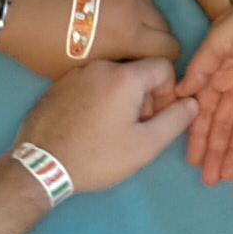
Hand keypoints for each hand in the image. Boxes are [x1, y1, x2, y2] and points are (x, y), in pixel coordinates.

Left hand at [0, 0, 178, 79]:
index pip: (170, 48)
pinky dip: (133, 7)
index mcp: (128, 35)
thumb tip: (132, 68)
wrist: (19, 10)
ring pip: (152, 7)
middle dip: (157, 42)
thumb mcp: (83, 71)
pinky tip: (114, 16)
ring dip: (146, 23)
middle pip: (165, 26)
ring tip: (125, 34)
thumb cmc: (45, 49)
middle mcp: (133, 7)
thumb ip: (116, 68)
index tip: (148, 70)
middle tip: (137, 54)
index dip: (164, 63)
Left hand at [16, 58, 197, 192]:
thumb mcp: (145, 146)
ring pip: (112, 77)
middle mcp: (101, 65)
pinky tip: (87, 124)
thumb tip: (191, 102)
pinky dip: (96, 98)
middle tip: (134, 127)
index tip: (157, 116)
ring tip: (109, 127)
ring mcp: (76, 73)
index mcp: (125, 76)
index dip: (168, 91)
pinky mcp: (57, 85)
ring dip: (120, 97)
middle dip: (144, 95)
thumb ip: (175, 121)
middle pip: (137, 71)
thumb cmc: (97, 156)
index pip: (163, 66)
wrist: (40, 168)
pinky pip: (89, 83)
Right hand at [176, 0, 232, 183]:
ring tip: (228, 173)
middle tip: (211, 179)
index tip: (193, 160)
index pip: (206, 111)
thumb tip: (179, 93)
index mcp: (221, 71)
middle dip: (217, 150)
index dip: (199, 136)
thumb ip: (202, 67)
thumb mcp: (220, 40)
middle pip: (226, 123)